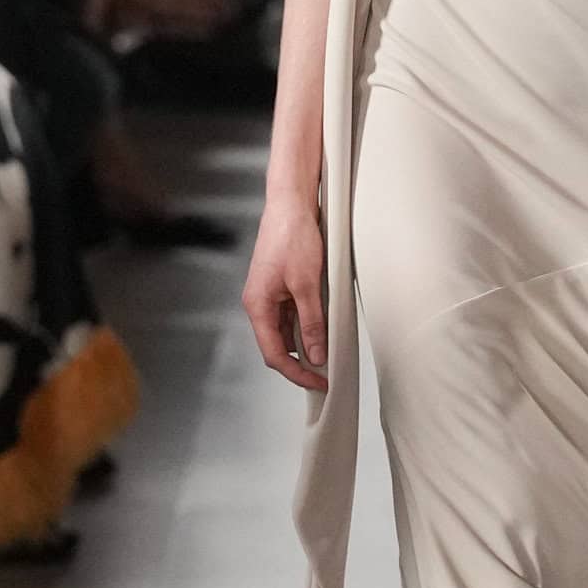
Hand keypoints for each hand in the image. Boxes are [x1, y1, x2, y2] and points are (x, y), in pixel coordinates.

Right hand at [241, 195, 328, 392]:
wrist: (291, 204)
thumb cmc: (292, 237)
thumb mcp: (307, 285)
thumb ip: (312, 323)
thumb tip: (316, 353)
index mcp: (258, 305)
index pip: (274, 354)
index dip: (296, 373)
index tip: (318, 382)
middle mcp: (259, 303)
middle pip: (277, 345)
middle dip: (301, 362)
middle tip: (326, 373)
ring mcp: (269, 294)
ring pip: (286, 331)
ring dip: (305, 343)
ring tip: (329, 351)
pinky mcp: (280, 285)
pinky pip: (292, 314)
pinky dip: (307, 324)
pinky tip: (324, 327)